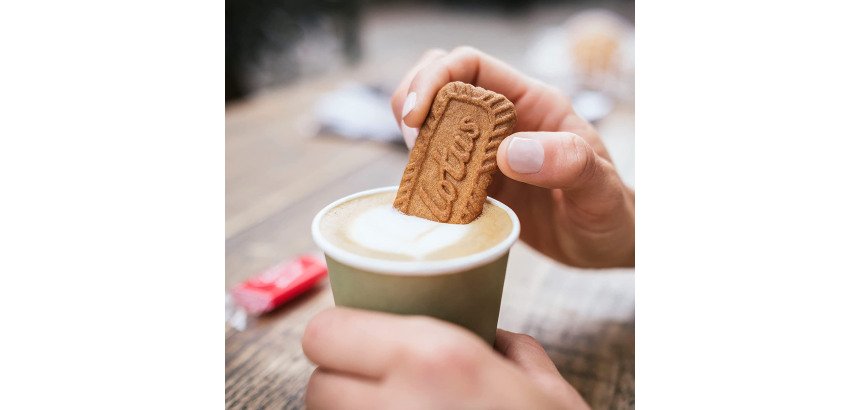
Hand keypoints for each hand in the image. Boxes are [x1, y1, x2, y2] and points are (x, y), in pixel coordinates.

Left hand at [302, 307, 588, 408]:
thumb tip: (484, 330)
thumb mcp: (543, 387)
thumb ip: (505, 347)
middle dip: (340, 382)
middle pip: (317, 386)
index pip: (326, 333)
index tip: (356, 340)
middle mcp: (396, 405)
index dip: (339, 335)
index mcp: (434, 360)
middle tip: (374, 384)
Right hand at [391, 47, 633, 267]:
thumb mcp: (600, 189)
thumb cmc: (611, 212)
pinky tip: (427, 196)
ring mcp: (485, 150)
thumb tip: (511, 152)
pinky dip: (421, 174)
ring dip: (414, 140)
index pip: (471, 65)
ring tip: (420, 171)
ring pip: (432, 121)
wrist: (606, 245)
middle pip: (441, 82)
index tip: (416, 115)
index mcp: (532, 103)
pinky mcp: (474, 182)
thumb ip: (567, 163)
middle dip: (412, 100)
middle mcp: (503, 120)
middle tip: (412, 141)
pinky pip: (436, 164)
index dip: (436, 78)